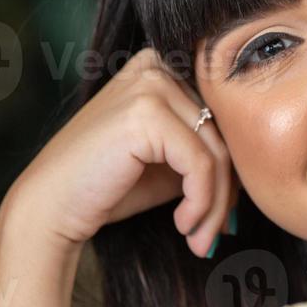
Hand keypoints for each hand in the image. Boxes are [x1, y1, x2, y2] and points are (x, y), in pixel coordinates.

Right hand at [5, 47, 238, 258]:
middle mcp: (157, 67)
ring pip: (216, 151)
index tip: (225, 214)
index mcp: (162, 67)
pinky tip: (184, 227)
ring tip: (201, 239)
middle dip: (226, 191)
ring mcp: (150, 85)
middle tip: (215, 233)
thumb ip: (206, 150)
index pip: (222, 116)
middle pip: (223, 132)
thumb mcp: (169, 162)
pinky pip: (200, 164)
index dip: (231, 167)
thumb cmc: (109, 187)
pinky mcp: (146, 114)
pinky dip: (201, 203)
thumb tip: (255, 169)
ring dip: (215, 205)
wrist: (51, 207)